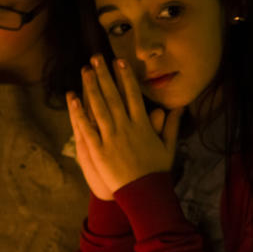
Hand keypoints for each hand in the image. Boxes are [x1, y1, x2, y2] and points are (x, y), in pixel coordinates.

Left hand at [66, 55, 182, 196]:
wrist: (145, 193)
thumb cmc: (157, 171)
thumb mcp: (169, 147)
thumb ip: (171, 125)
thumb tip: (179, 107)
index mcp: (143, 125)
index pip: (133, 95)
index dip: (125, 77)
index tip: (120, 62)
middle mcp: (126, 128)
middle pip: (113, 96)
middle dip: (104, 75)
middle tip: (96, 58)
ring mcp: (111, 138)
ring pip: (99, 107)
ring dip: (91, 87)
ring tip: (85, 71)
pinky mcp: (99, 150)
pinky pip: (87, 128)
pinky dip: (79, 112)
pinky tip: (73, 97)